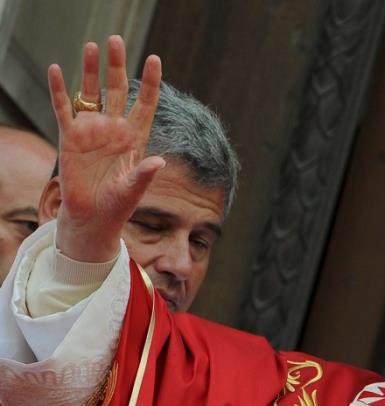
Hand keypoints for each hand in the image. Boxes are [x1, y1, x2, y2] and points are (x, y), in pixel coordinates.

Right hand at [48, 35, 164, 261]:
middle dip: (117, 65)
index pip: (146, 104)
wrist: (92, 218)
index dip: (151, 82)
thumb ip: (144, 174)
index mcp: (136, 138)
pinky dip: (60, 90)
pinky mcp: (70, 138)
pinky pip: (64, 109)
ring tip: (92, 45)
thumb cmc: (117, 205)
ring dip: (90, 71)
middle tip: (116, 40)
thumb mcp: (133, 190)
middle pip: (118, 90)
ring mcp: (92, 131)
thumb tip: (159, 162)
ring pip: (91, 94)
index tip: (155, 59)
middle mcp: (114, 129)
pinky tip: (57, 70)